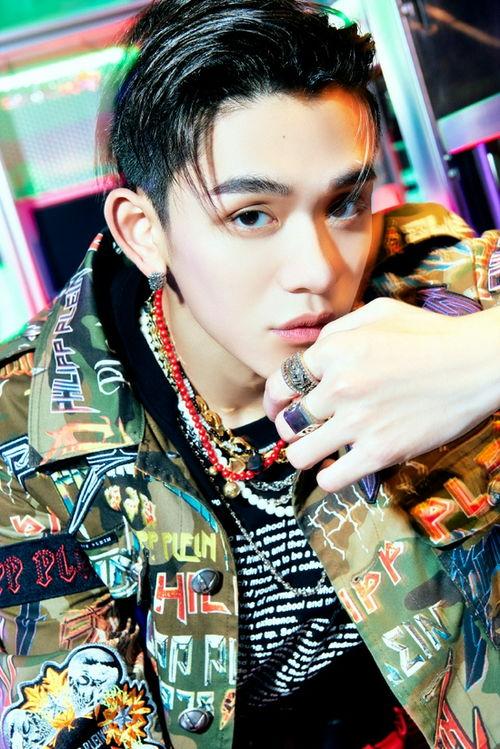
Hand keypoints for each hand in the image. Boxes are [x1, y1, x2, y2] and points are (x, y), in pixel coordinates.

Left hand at [264, 298, 499, 491]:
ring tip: (319, 449)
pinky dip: (328, 477)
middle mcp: (339, 386)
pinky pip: (331, 479)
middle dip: (291, 426)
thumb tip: (312, 352)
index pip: (280, 383)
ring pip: (299, 454)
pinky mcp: (380, 452)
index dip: (276, 399)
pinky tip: (338, 467)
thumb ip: (338, 329)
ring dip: (305, 453)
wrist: (477, 364)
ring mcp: (358, 422)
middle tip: (304, 428)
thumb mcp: (378, 313)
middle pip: (286, 420)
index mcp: (334, 351)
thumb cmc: (431, 335)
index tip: (281, 407)